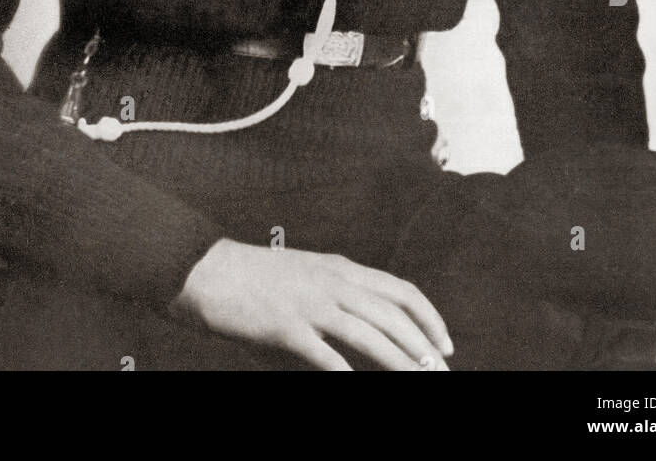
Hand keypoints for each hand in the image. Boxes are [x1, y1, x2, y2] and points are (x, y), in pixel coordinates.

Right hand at [168, 237, 452, 370]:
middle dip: (423, 349)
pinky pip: (326, 355)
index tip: (446, 346)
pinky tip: (358, 387)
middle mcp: (333, 282)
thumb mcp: (307, 274)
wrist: (209, 269)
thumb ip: (338, 295)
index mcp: (341, 268)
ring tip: (417, 383)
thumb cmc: (256, 277)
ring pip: (369, 336)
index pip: (401, 291)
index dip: (429, 319)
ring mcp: (310, 303)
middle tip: (440, 374)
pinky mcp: (287, 326)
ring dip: (399, 364)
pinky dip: (347, 375)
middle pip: (392, 317)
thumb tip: (368, 324)